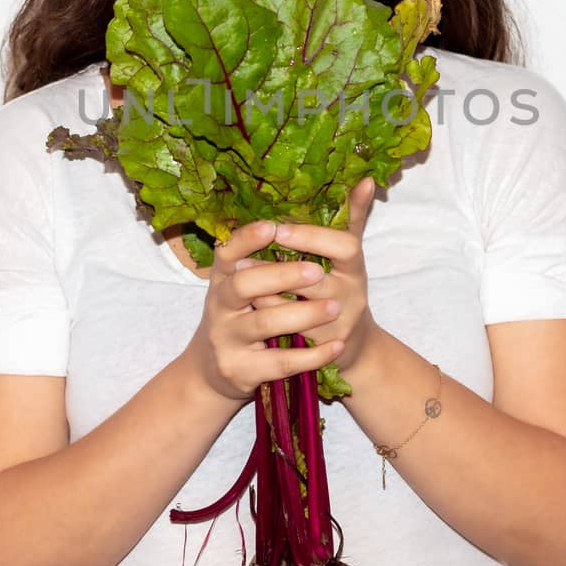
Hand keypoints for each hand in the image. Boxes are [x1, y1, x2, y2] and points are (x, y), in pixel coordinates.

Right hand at [182, 217, 347, 402]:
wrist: (216, 372)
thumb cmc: (245, 315)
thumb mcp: (247, 283)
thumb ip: (275, 250)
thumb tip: (349, 194)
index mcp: (222, 276)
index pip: (227, 251)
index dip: (247, 238)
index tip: (273, 226)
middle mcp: (219, 305)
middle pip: (243, 285)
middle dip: (281, 276)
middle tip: (318, 271)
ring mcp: (226, 339)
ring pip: (263, 324)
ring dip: (302, 314)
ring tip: (335, 307)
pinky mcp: (240, 371)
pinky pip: (279, 363)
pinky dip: (310, 356)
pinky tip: (336, 346)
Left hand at [248, 176, 383, 379]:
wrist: (353, 348)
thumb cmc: (343, 290)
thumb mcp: (349, 256)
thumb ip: (353, 217)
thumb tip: (366, 178)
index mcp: (356, 268)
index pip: (344, 246)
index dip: (312, 238)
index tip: (278, 229)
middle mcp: (351, 297)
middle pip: (316, 281)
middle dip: (278, 269)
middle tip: (244, 257)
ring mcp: (337, 326)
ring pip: (296, 309)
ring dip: (265, 292)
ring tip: (238, 273)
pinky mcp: (320, 351)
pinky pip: (289, 334)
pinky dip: (267, 317)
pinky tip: (246, 304)